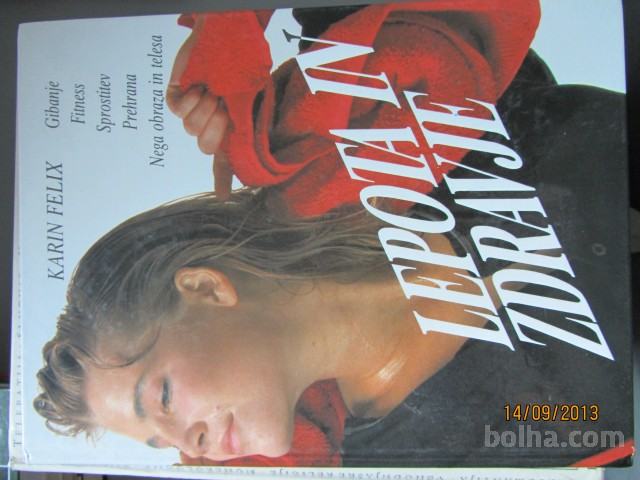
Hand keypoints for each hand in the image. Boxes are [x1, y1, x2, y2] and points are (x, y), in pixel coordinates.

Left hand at [166, 16, 232, 199]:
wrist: (225, 38)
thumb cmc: (241, 67)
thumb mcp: (249, 100)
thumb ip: (245, 126)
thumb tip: (238, 147)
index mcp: (231, 127)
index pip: (225, 160)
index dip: (222, 180)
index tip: (222, 197)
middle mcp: (210, 123)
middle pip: (206, 147)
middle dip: (215, 126)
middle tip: (222, 105)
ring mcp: (192, 112)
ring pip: (191, 129)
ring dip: (204, 108)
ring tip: (212, 90)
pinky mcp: (176, 99)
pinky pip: (178, 111)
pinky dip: (189, 99)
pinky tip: (198, 87)